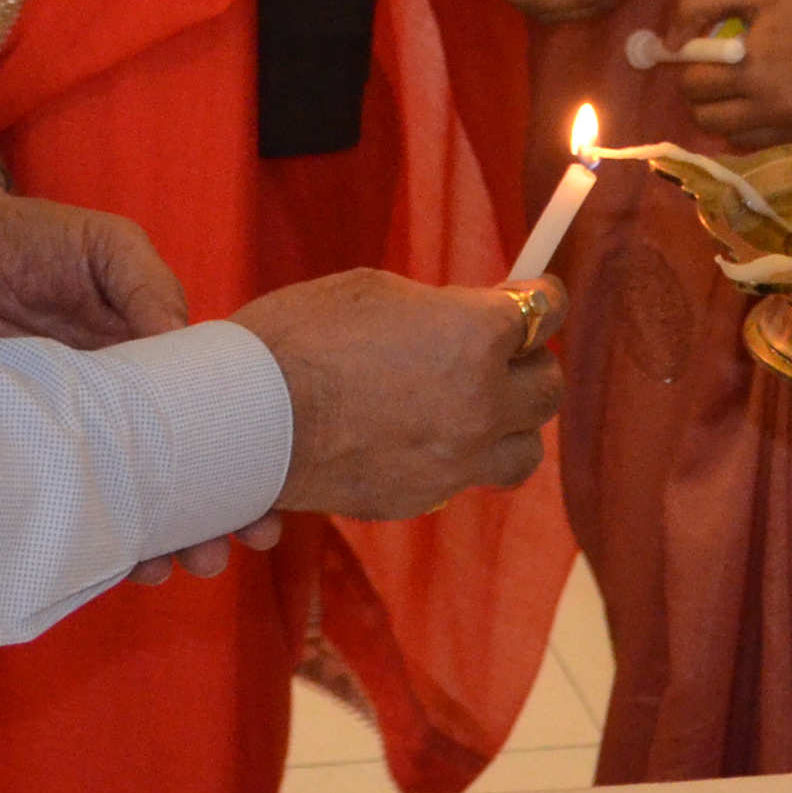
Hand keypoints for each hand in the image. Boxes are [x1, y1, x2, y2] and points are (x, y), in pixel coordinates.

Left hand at [0, 185, 256, 585]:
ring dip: (147, 542)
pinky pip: (52, 505)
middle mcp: (113, 411)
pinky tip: (100, 559)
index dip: (240, 469)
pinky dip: (79, 537)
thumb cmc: (27, 240)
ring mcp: (64, 437)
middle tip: (217, 555)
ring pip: (116, 504)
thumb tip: (186, 341)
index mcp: (147, 365)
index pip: (205, 426)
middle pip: (169, 480)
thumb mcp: (105, 247)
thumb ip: (148, 286)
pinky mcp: (14, 452)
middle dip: (202, 524)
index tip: (264, 512)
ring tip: (166, 568)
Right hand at [235, 269, 562, 519]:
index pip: (546, 313)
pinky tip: (421, 437)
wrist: (243, 416)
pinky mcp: (423, 499)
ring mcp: (455, 461)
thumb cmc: (299, 336)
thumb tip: (470, 318)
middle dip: (528, 364)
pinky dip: (457, 459)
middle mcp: (481, 402)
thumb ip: (442, 310)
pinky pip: (466, 480)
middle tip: (499, 353)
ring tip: (474, 407)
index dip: (541, 298)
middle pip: (548, 388)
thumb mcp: (378, 292)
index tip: (535, 295)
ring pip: (524, 451)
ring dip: (508, 425)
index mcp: (475, 335)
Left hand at [665, 0, 791, 147]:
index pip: (693, 85)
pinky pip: (768, 145)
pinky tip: (771, 101)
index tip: (701, 56)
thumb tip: (668, 43)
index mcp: (755, 65)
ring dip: (729, 115)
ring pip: (734, 138)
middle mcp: (776, 105)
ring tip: (745, 88)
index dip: (689, 68)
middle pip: (707, 119)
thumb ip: (699, 6)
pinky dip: (758, 127)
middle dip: (703, 94)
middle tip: (717, 74)